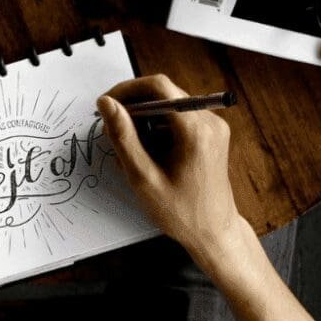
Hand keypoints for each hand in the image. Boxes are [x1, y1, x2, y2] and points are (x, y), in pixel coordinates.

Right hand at [96, 75, 241, 257]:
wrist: (214, 233)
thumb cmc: (181, 213)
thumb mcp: (144, 177)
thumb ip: (123, 137)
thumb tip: (106, 104)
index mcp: (196, 130)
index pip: (158, 86)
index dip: (127, 90)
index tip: (107, 105)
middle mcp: (209, 121)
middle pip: (164, 94)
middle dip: (134, 110)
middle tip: (114, 134)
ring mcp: (213, 127)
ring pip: (168, 107)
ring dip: (145, 123)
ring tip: (133, 155)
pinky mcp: (211, 134)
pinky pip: (178, 120)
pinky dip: (158, 132)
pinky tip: (149, 158)